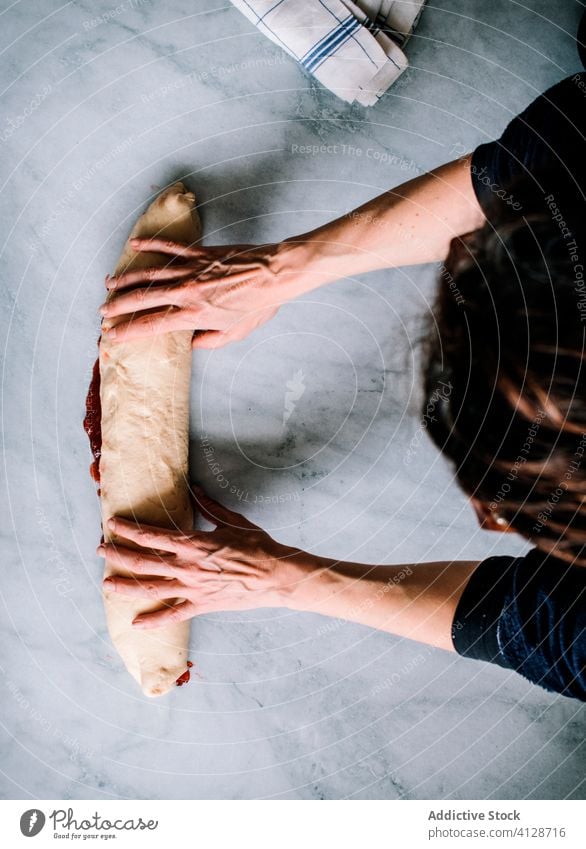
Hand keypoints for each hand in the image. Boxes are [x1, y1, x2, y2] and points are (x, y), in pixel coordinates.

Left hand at [97, 487, 298, 628]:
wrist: (275, 576)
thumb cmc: (258, 546)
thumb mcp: (233, 521)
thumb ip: (210, 507)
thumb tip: (196, 490)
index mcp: (193, 543)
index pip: (152, 536)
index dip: (129, 530)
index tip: (113, 524)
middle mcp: (187, 566)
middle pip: (144, 561)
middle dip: (118, 555)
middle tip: (101, 549)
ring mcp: (192, 587)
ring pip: (151, 588)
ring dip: (126, 586)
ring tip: (106, 584)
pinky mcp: (202, 604)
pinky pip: (173, 615)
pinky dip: (154, 621)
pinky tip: (136, 625)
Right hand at [100, 239, 291, 348]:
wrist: (275, 273)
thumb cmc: (258, 305)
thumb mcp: (235, 333)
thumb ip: (209, 341)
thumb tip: (192, 344)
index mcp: (194, 315)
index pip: (153, 325)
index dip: (129, 331)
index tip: (112, 334)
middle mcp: (186, 292)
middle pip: (144, 299)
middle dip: (119, 306)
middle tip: (102, 311)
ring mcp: (191, 270)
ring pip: (150, 274)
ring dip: (127, 279)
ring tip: (109, 284)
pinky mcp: (200, 253)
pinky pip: (170, 247)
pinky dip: (150, 245)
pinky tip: (134, 245)